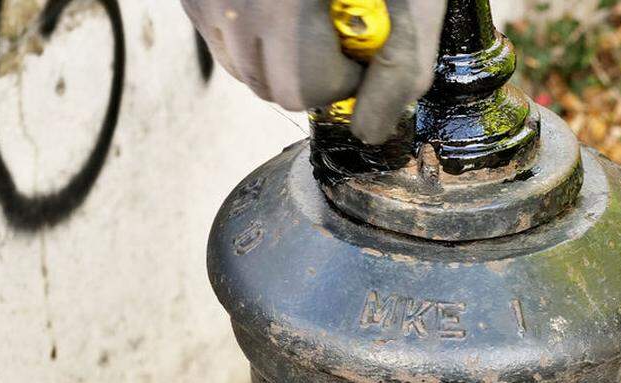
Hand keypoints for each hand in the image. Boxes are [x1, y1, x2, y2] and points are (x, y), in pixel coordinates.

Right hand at [183, 0, 446, 143]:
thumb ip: (400, 69)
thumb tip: (369, 131)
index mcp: (282, 2)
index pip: (301, 89)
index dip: (345, 79)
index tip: (364, 46)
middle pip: (269, 86)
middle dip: (314, 71)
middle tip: (342, 26)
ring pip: (241, 66)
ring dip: (283, 54)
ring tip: (315, 5)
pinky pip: (221, 35)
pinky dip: (256, 31)